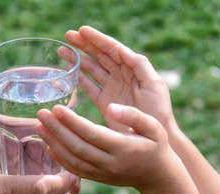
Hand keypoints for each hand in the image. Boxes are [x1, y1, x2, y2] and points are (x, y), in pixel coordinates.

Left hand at [36, 104, 177, 189]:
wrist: (157, 176)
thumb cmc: (156, 146)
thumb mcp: (154, 127)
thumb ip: (133, 116)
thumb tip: (110, 107)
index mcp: (123, 147)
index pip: (92, 134)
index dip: (72, 122)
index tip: (56, 108)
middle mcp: (110, 163)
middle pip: (77, 147)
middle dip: (56, 130)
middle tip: (40, 114)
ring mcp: (102, 173)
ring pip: (72, 160)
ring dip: (53, 144)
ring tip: (39, 126)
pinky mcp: (97, 178)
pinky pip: (75, 170)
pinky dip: (60, 160)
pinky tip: (48, 146)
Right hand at [60, 26, 175, 130]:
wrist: (154, 138)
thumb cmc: (158, 111)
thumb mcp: (154, 84)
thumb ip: (140, 65)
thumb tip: (121, 50)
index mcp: (132, 68)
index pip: (112, 49)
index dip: (97, 39)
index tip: (81, 31)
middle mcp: (120, 75)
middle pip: (99, 56)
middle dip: (84, 45)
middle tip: (67, 36)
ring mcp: (111, 88)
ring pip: (91, 69)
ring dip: (77, 59)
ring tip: (61, 51)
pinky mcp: (104, 102)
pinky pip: (88, 87)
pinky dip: (78, 80)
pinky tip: (66, 73)